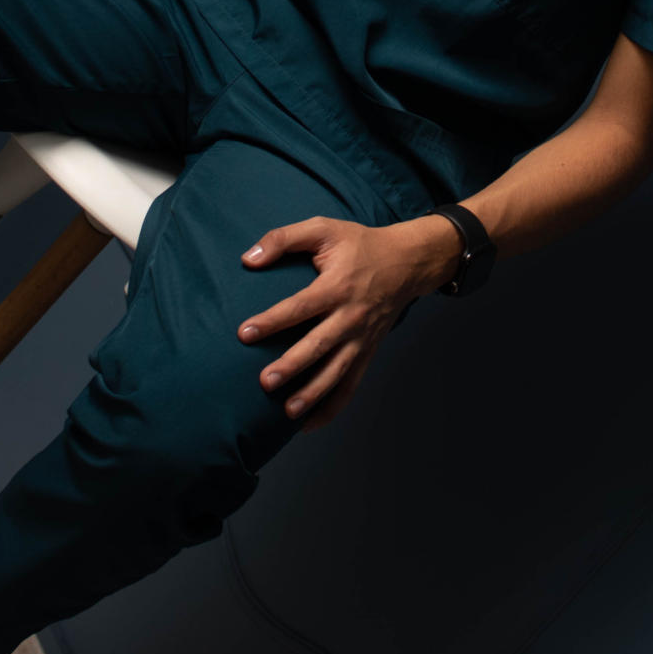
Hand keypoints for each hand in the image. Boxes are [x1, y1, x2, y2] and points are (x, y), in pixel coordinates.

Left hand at [237, 215, 457, 430]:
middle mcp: (351, 316)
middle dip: (292, 366)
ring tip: (287, 412)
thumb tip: (248, 258)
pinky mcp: (366, 352)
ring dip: (313, 393)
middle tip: (265, 382)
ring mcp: (361, 338)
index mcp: (337, 286)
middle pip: (319, 345)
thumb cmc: (359, 245)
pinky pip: (351, 385)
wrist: (407, 263)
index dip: (273, 320)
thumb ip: (283, 238)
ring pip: (337, 372)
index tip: (245, 333)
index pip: (301, 307)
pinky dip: (332, 407)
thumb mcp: (323, 228)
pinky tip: (308, 425)